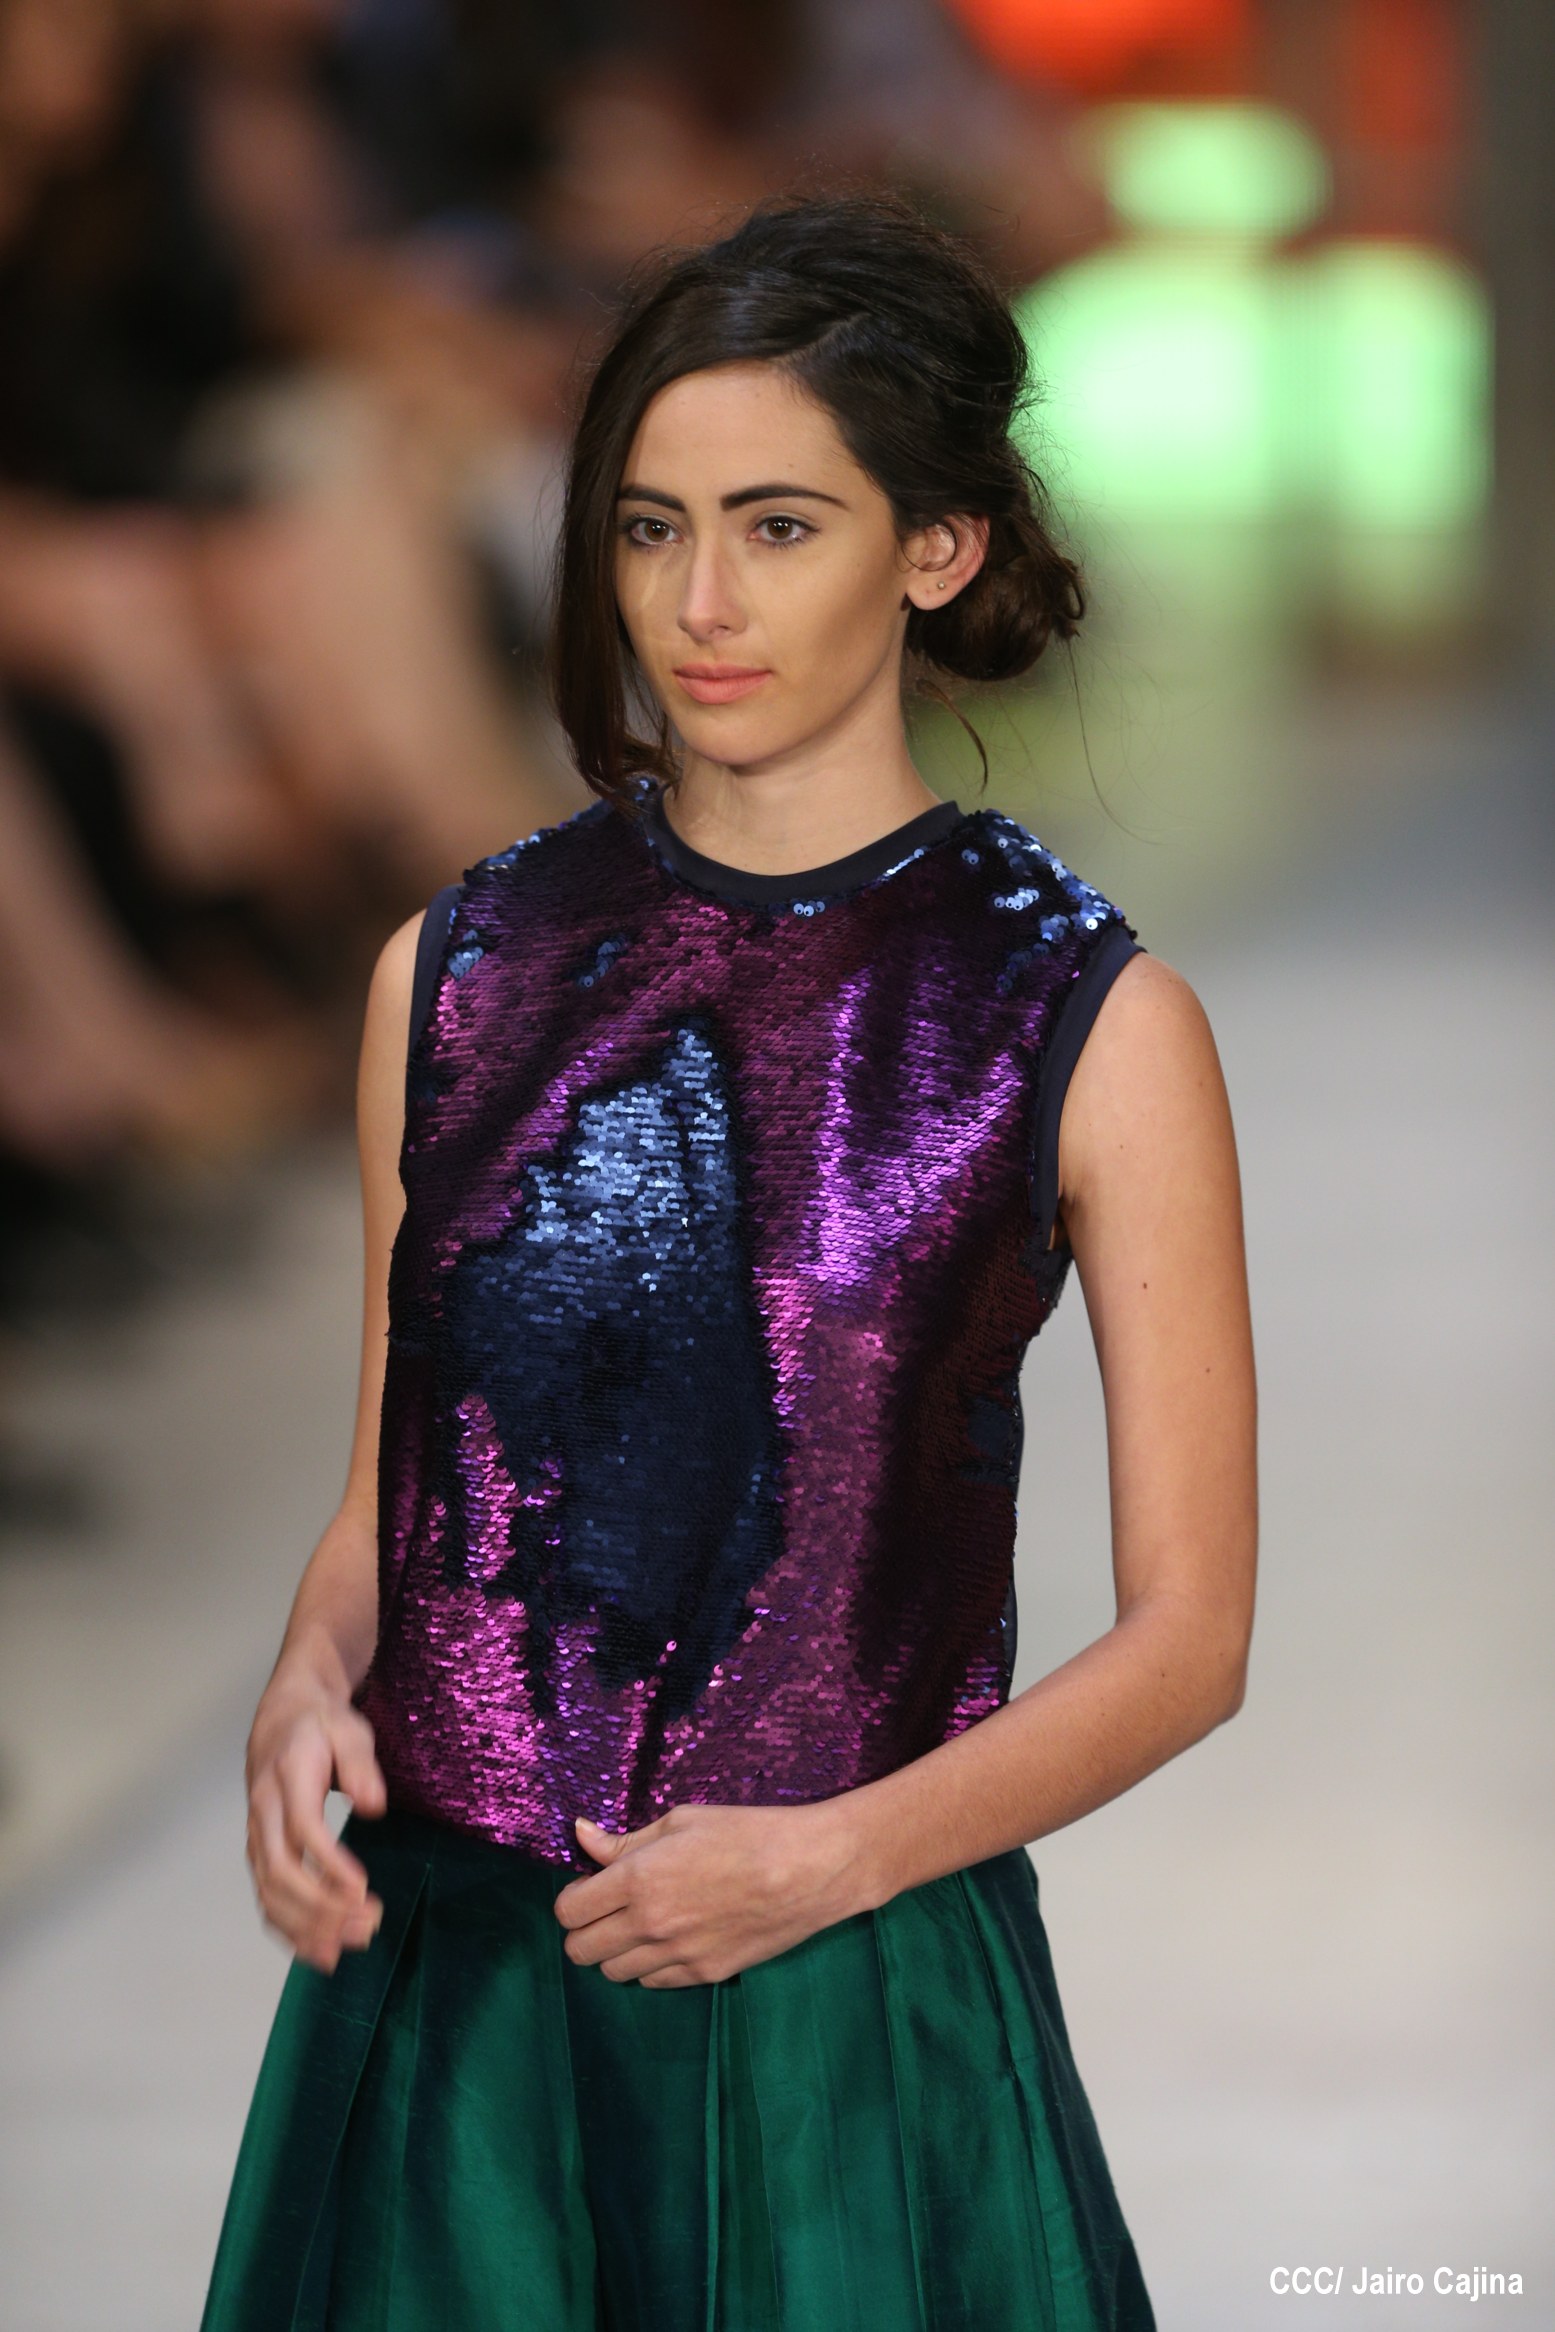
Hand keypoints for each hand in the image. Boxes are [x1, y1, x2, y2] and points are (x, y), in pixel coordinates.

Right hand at [245, 1674, 387, 1972]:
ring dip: (305, 1926)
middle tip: (365, 1926)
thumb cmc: (321, 1725)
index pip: (303, 1829)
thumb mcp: (349, 1729)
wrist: (284, 1716)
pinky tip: (318, 1950)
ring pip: (268, 1891)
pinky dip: (288, 1929)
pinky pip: (265, 1897)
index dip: (329, 1864)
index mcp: (287, 1778)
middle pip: (280, 1870)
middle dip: (320, 1907)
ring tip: (345, 1948)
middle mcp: (264, 1812)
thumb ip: (360, 1766)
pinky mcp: (260, 1851)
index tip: (362, 1890)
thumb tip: (374, 1806)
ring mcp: (257, 1835)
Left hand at [552, 1800, 873, 1987]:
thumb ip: (625, 1840)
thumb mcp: (682, 1821)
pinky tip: (672, 1938)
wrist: (810, 1869)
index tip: (591, 1886)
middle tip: (609, 1907)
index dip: (574, 1898)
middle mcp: (649, 1925)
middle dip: (586, 1928)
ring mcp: (677, 1957)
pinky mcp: (705, 1975)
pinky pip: (653, 1983)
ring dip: (617, 1950)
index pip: (569, 1912)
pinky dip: (651, 1966)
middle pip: (581, 1951)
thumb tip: (582, 1837)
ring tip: (643, 1923)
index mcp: (638, 1880)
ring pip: (614, 1973)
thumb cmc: (747, 1832)